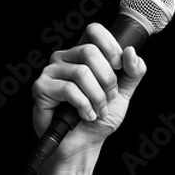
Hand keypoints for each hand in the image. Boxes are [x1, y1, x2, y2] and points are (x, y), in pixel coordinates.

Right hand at [32, 23, 146, 162]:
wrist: (84, 143)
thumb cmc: (100, 116)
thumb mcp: (124, 92)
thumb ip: (133, 72)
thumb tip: (130, 52)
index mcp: (84, 53)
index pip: (94, 30)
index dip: (110, 46)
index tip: (118, 66)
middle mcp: (66, 58)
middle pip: (90, 52)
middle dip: (108, 80)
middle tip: (109, 98)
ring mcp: (51, 71)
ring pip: (82, 72)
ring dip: (97, 97)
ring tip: (98, 110)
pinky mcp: (41, 87)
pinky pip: (69, 89)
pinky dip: (84, 106)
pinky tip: (86, 115)